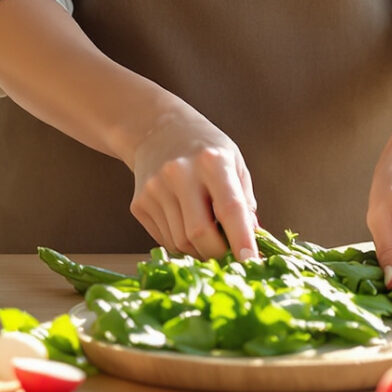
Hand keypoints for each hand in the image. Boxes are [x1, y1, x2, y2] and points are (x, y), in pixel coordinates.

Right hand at [125, 101, 258, 259]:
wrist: (156, 130)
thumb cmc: (204, 148)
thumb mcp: (233, 162)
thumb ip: (245, 201)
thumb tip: (252, 240)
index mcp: (211, 161)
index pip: (229, 208)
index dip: (241, 238)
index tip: (252, 261)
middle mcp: (179, 174)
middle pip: (199, 233)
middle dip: (218, 253)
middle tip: (231, 256)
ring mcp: (155, 189)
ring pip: (181, 242)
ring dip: (200, 251)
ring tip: (209, 238)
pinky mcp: (139, 204)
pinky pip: (165, 240)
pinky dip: (181, 244)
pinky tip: (186, 226)